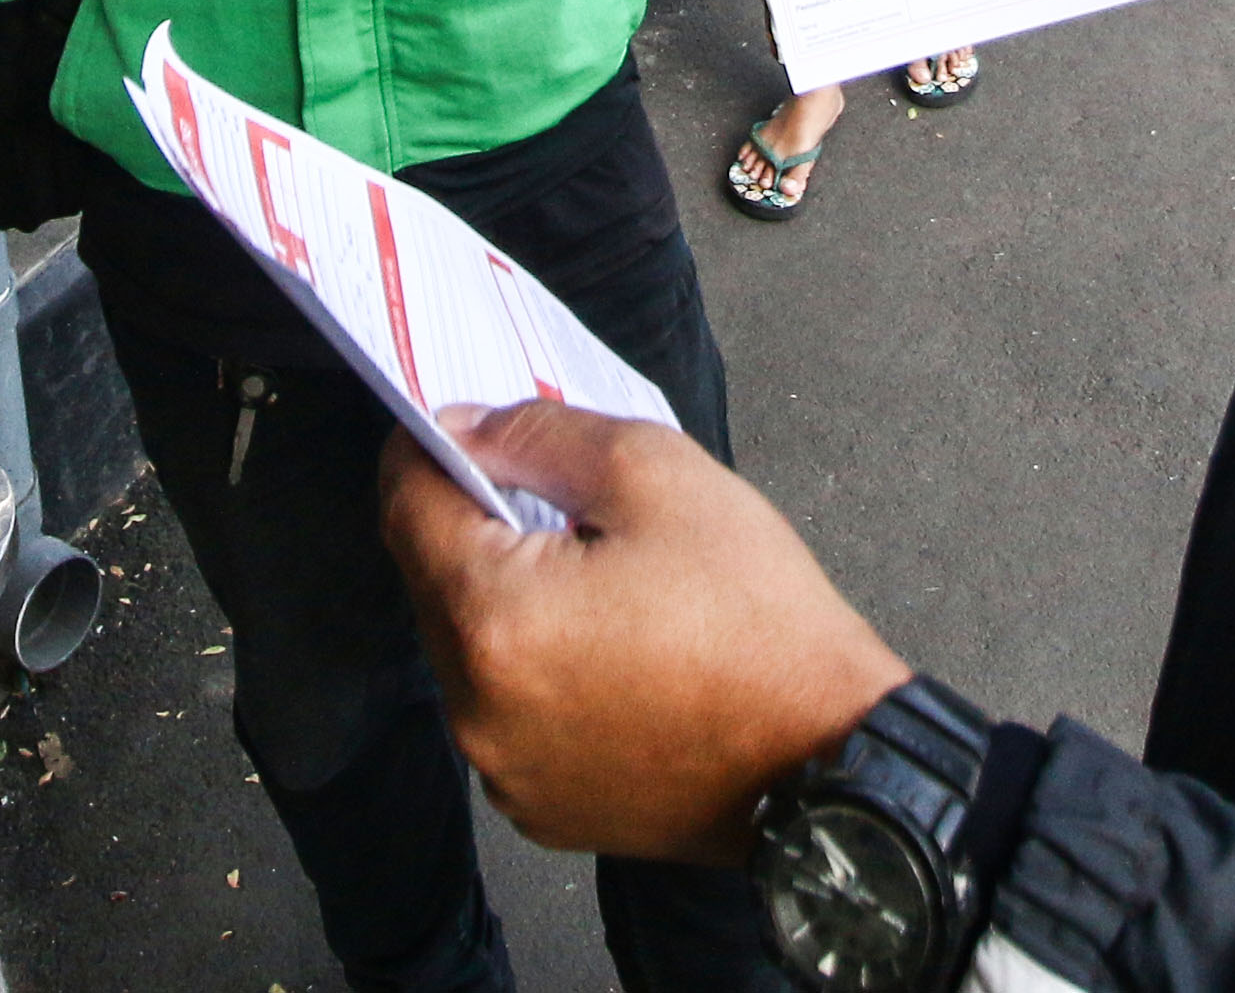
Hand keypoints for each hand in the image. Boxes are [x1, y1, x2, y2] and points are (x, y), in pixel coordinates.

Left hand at [381, 404, 910, 863]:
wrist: (830, 760)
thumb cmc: (761, 621)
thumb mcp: (658, 475)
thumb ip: (540, 435)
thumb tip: (465, 429)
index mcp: (495, 620)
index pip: (405, 504)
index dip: (429, 447)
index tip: (467, 426)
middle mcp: (476, 710)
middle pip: (429, 579)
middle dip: (474, 523)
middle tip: (552, 493)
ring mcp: (505, 771)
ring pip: (464, 649)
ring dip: (503, 598)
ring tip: (593, 574)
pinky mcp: (542, 807)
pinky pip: (503, 713)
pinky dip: (532, 670)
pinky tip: (606, 646)